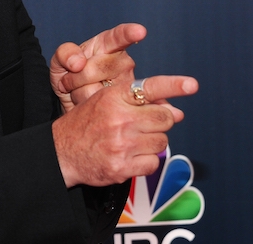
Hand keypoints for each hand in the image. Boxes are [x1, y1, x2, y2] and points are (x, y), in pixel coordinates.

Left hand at [50, 23, 144, 112]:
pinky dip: (83, 105)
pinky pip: (98, 107)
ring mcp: (126, 85)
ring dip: (79, 92)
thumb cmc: (70, 74)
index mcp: (108, 45)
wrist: (72, 101)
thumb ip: (65, 53)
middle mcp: (123, 62)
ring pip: (96, 91)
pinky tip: (87, 102)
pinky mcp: (123, 105)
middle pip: (97, 68)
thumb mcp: (60, 60)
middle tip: (71, 79)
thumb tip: (78, 62)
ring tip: (81, 90)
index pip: (120, 37)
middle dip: (76, 77)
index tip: (139, 31)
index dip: (130, 33)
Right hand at [52, 74, 198, 187]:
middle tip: (146, 125)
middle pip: (165, 118)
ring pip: (162, 142)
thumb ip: (138, 103)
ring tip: (132, 142)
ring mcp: (121, 144)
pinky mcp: (122, 167)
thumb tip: (177, 111)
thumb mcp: (105, 102)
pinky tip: (130, 157)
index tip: (192, 84)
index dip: (173, 85)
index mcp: (113, 97)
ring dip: (153, 143)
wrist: (60, 152)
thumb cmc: (86, 124)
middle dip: (161, 122)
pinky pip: (152, 163)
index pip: (149, 88)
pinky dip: (146, 162)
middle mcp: (118, 119)